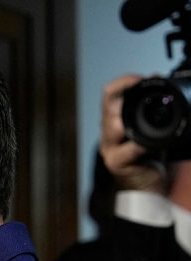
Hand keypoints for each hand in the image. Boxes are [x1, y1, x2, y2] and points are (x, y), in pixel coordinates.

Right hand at [99, 74, 164, 192]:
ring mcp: (109, 147)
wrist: (146, 182)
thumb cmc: (148, 154)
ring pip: (113, 126)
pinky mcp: (115, 162)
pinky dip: (138, 146)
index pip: (109, 93)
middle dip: (127, 100)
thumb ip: (148, 104)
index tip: (141, 79)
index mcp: (114, 118)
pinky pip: (126, 150)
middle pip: (109, 107)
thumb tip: (156, 76)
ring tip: (146, 122)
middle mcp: (107, 130)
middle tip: (148, 97)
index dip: (123, 83)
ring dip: (129, 122)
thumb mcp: (148, 126)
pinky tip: (147, 145)